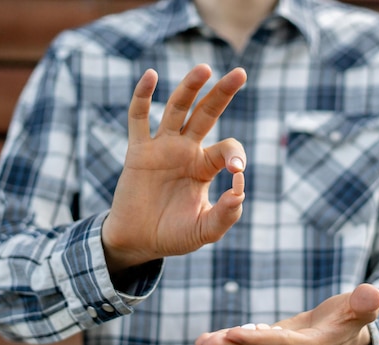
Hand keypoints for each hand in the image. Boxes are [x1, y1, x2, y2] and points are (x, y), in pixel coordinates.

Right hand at [102, 64, 247, 271]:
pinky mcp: (138, 152)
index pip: (227, 148)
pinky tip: (151, 76)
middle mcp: (186, 151)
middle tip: (240, 73)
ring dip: (190, 87)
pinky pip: (139, 118)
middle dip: (222, 94)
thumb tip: (240, 191)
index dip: (236, 155)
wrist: (138, 242)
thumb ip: (226, 215)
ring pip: (177, 109)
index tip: (236, 172)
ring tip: (204, 68)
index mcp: (205, 167)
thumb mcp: (204, 230)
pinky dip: (143, 96)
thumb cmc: (173, 235)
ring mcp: (162, 148)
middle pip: (206, 114)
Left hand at [195, 283, 378, 344]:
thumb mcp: (362, 308)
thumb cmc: (355, 316)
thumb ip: (365, 304)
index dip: (259, 339)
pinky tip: (210, 337)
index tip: (234, 332)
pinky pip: (250, 344)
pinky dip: (231, 341)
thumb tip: (372, 294)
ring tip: (201, 341)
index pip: (283, 344)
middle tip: (206, 342)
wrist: (347, 330)